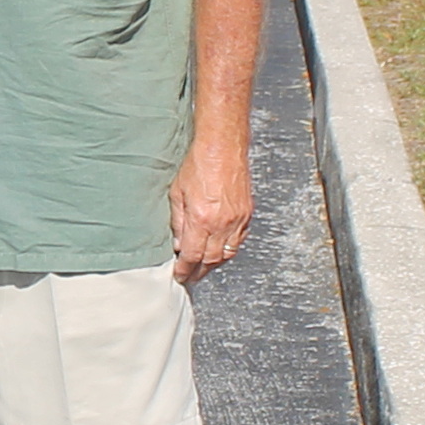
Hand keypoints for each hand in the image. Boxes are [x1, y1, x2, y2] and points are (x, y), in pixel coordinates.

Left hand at [170, 139, 252, 283]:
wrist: (223, 148)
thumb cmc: (198, 165)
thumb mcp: (177, 193)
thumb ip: (177, 222)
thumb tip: (178, 244)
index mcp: (201, 220)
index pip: (192, 256)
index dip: (185, 269)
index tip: (179, 276)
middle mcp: (222, 224)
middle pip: (211, 260)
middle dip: (199, 272)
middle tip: (190, 276)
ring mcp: (238, 220)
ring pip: (228, 253)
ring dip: (215, 263)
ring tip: (204, 267)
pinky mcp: (247, 214)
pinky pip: (239, 240)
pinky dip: (229, 249)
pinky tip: (221, 249)